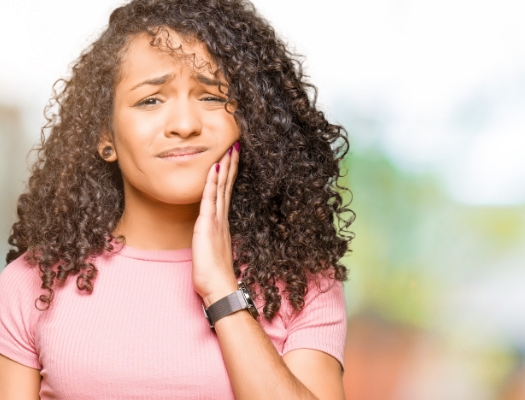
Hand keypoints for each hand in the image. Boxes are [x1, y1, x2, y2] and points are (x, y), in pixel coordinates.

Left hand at [192, 141, 240, 306]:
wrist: (219, 287)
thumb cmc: (215, 273)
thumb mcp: (213, 249)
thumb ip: (214, 236)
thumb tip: (212, 231)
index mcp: (223, 222)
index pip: (227, 191)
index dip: (230, 174)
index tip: (233, 158)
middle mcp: (222, 217)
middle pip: (227, 184)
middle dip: (231, 164)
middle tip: (235, 145)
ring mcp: (216, 220)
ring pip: (221, 187)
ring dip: (225, 167)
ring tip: (229, 149)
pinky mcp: (208, 225)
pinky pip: (210, 199)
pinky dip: (212, 183)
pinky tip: (214, 168)